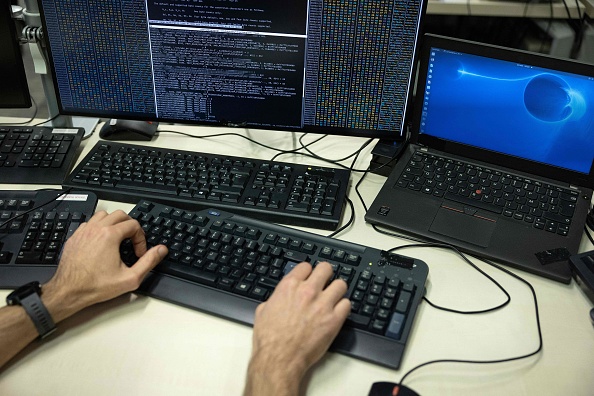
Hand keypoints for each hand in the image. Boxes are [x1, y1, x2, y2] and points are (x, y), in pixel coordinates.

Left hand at [42, 210, 167, 320]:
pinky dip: (98, 227)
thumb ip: (149, 262)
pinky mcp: (74, 237)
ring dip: (114, 223)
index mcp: (110, 236)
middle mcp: (96, 229)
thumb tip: (161, 250)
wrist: (69, 292)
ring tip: (118, 238)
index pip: (133, 225)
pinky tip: (101, 241)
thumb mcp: (130, 278)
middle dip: (130, 226)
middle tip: (132, 241)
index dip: (141, 238)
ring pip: (103, 215)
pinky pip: (89, 223)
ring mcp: (83, 232)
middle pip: (119, 214)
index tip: (138, 252)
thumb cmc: (95, 286)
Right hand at [244, 262, 350, 395]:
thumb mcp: (263, 310)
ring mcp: (323, 304)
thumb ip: (276, 298)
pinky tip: (337, 312)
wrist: (279, 358)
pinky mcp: (334, 319)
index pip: (306, 266)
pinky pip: (347, 304)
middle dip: (325, 274)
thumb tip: (280, 297)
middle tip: (325, 282)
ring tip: (333, 298)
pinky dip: (343, 307)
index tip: (309, 277)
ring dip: (337, 290)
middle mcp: (307, 291)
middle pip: (326, 268)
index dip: (308, 272)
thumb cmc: (269, 339)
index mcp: (289, 286)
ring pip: (340, 284)